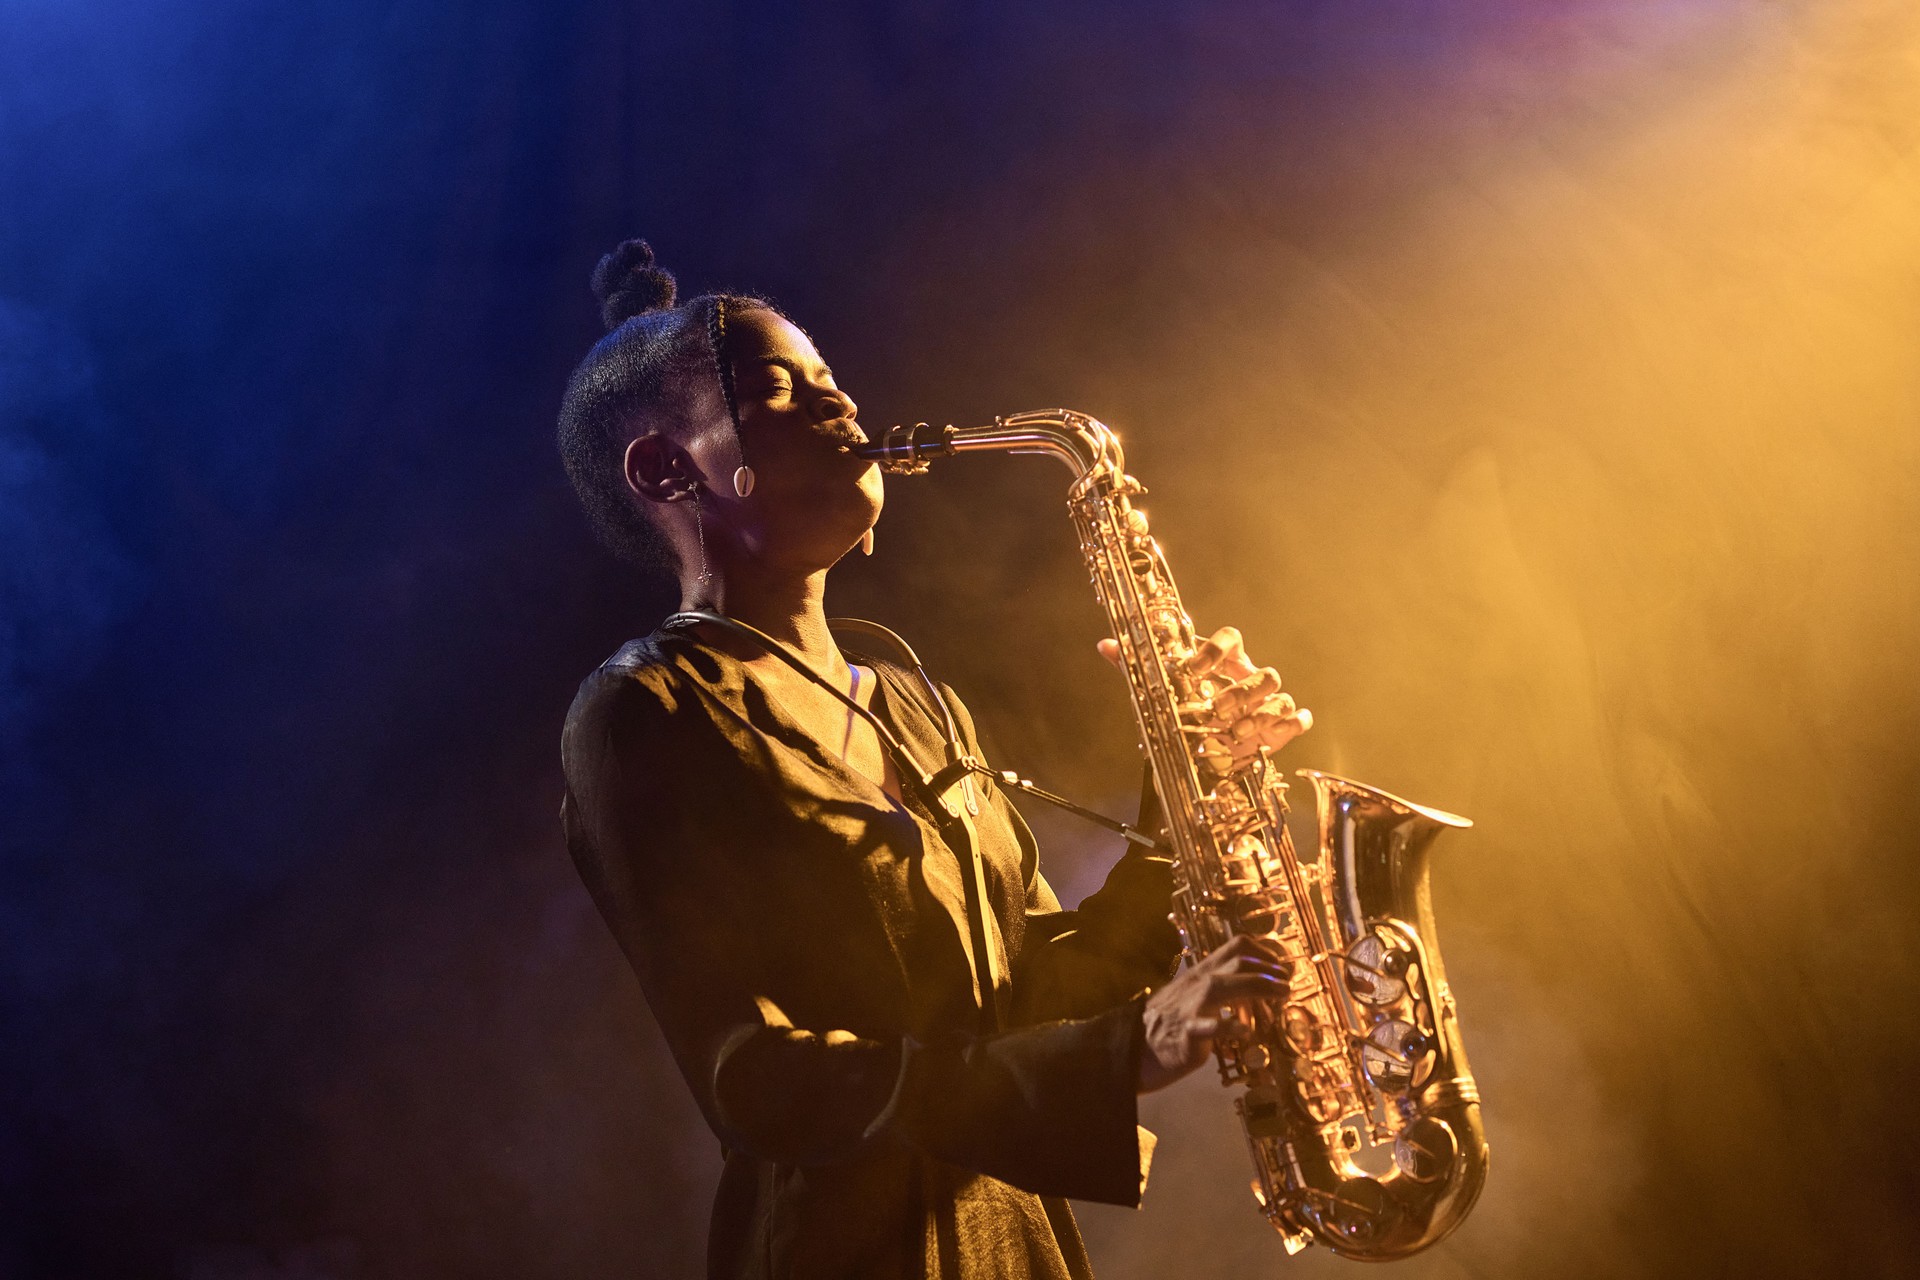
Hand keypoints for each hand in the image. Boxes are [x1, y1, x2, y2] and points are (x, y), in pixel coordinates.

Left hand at [1098, 625, 1312, 769]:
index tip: (1193, 668)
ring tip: (1235, 732)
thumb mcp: (1161, 689)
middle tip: (1216, 710)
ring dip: (1261, 713)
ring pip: (1279, 694)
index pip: (1231, 638)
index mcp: (1226, 661)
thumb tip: (1106, 645)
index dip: (1216, 649)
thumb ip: (1136, 666)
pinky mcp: (1281, 726)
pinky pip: (1298, 718)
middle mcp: (1249, 676)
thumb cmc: (1189, 709)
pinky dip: (1292, 724)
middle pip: (1262, 671)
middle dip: (1240, 691)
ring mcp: (1268, 701)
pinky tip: (1276, 734)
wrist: (1210, 747)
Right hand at [1138, 935, 1292, 1092]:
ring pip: (1224, 985)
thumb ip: (1218, 989)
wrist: (1133, 1047)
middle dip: (1270, 969)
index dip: (1265, 952)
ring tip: (1281, 995)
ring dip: (1259, 987)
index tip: (1281, 966)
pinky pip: (1210, 1027)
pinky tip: (1245, 1032)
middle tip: (1286, 983)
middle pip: (1237, 961)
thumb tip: (1253, 990)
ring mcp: (1190, 1007)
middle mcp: (1197, 984)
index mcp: (1201, 973)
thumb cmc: (1168, 1024)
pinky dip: (1231, 1027)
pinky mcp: (1186, 1034)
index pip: (1236, 946)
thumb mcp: (1192, 996)